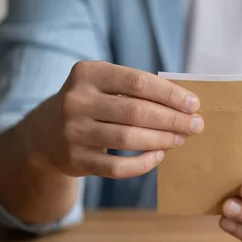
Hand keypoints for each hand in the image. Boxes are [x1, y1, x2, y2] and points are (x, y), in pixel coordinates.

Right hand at [19, 61, 203, 178]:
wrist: (44, 134)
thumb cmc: (92, 104)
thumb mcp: (104, 86)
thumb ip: (137, 90)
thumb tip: (186, 105)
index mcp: (87, 73)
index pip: (137, 82)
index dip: (170, 94)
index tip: (194, 104)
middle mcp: (76, 101)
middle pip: (135, 112)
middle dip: (172, 119)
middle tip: (196, 125)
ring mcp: (72, 132)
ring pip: (128, 139)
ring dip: (162, 140)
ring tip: (180, 138)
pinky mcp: (75, 160)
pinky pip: (117, 167)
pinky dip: (143, 163)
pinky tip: (159, 156)